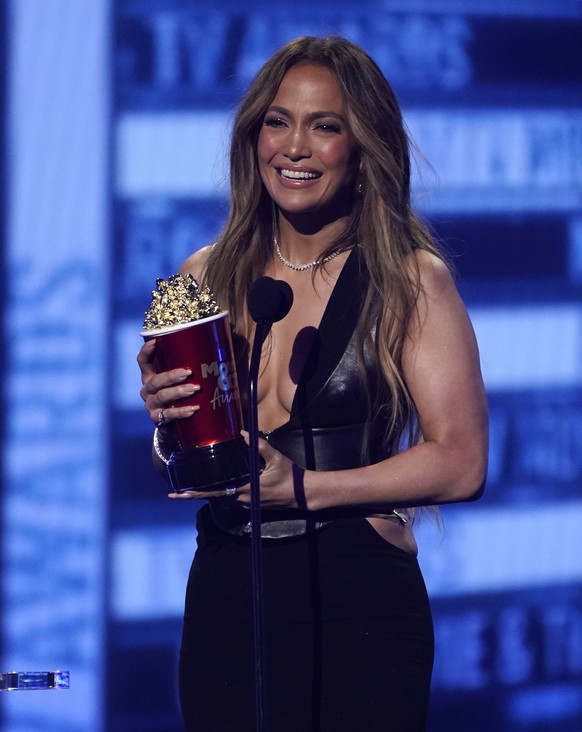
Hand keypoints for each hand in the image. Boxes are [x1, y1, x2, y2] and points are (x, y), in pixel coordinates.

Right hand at [137, 338, 200, 426]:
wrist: (174, 425)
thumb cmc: (180, 395)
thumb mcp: (179, 380)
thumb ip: (187, 366)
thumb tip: (214, 348)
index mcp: (150, 376)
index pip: (143, 361)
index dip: (147, 351)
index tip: (156, 341)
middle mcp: (147, 390)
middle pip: (156, 380)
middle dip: (172, 376)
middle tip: (188, 372)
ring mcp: (151, 405)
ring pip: (162, 396)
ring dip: (179, 392)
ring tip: (195, 389)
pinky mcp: (157, 419)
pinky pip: (169, 415)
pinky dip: (182, 411)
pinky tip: (194, 408)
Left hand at [167, 431, 306, 507]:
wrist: (303, 494)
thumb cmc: (290, 476)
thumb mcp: (275, 457)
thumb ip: (258, 445)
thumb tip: (243, 432)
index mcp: (245, 489)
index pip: (214, 492)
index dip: (194, 493)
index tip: (178, 494)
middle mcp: (243, 499)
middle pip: (214, 495)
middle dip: (195, 493)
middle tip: (175, 492)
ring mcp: (247, 503)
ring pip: (224, 495)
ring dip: (211, 489)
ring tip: (193, 483)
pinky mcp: (251, 503)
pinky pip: (233, 495)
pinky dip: (224, 488)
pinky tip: (220, 481)